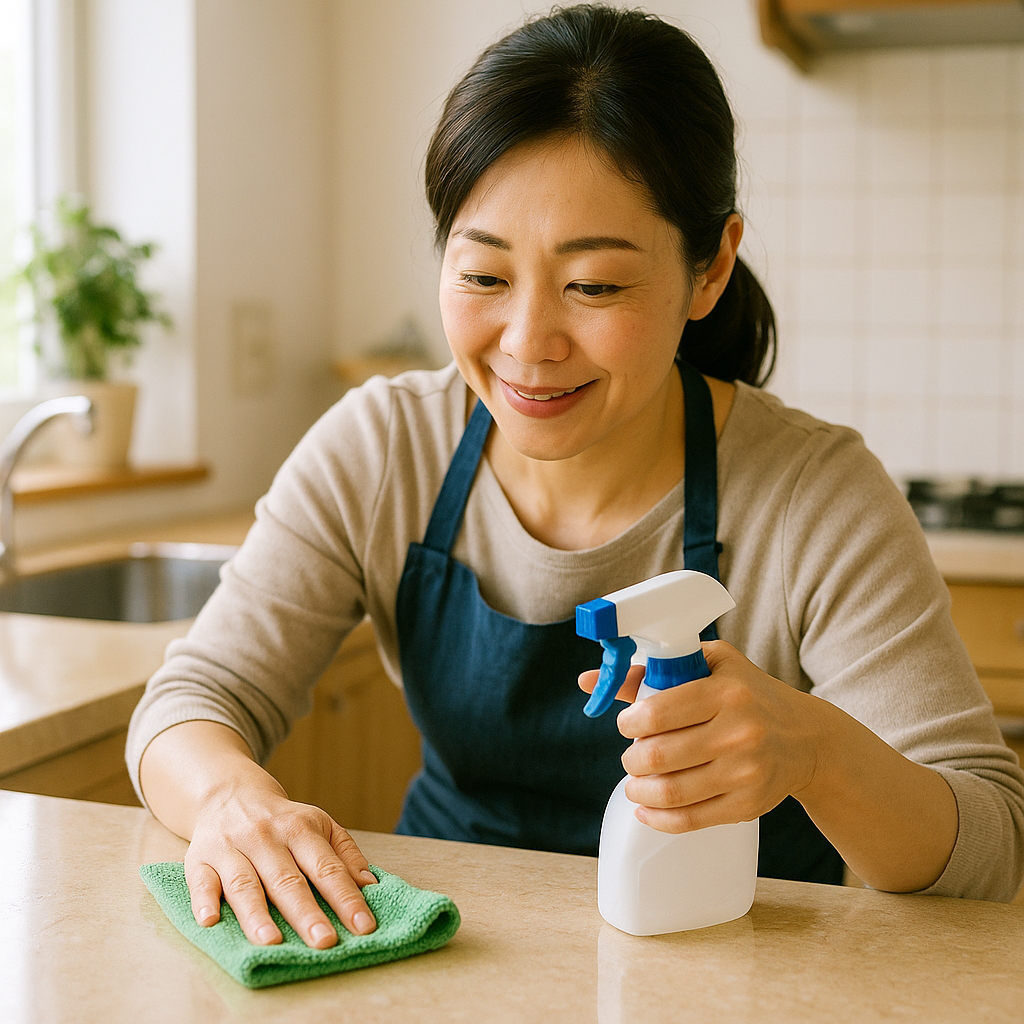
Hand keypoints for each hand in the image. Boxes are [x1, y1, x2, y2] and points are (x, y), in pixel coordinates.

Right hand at [185, 775, 377, 948]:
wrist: (231, 794)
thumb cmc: (283, 821)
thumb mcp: (319, 826)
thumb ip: (344, 854)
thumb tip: (370, 885)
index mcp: (301, 829)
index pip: (327, 868)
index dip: (347, 898)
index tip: (364, 927)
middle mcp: (266, 837)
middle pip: (288, 879)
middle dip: (306, 912)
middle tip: (325, 942)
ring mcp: (231, 847)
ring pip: (245, 884)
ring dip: (257, 914)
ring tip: (271, 942)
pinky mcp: (200, 859)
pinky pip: (201, 881)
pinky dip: (203, 901)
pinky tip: (210, 921)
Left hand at [579, 640, 823, 832]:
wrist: (807, 738)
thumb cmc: (748, 693)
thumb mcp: (708, 667)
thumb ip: (649, 672)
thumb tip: (587, 680)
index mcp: (726, 692)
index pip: (658, 712)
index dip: (629, 723)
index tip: (627, 725)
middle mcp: (739, 732)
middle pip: (659, 756)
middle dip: (632, 759)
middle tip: (632, 755)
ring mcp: (746, 772)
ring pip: (671, 792)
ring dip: (639, 790)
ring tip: (635, 782)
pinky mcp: (749, 805)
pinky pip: (690, 820)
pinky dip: (657, 819)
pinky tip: (646, 809)